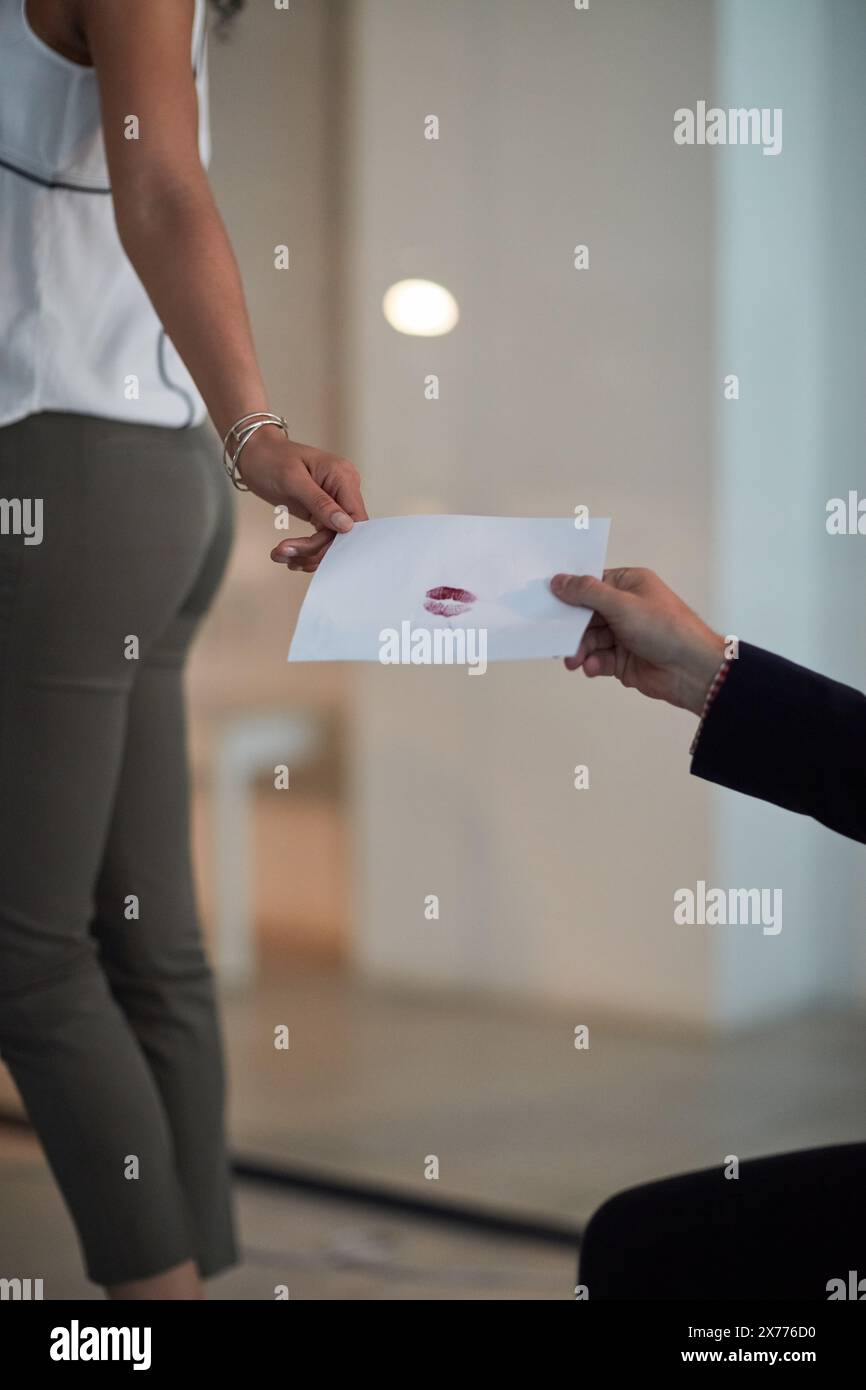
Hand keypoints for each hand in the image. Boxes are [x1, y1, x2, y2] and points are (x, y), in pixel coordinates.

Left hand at [235, 427, 367, 571]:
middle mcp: (342, 490)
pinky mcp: (321, 512)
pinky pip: (321, 538)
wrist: (254, 453)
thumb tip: (346, 525)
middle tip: (285, 553)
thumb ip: (321, 503)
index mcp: (343, 477)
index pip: (356, 517)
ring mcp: (333, 502)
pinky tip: (288, 554)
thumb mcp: (293, 480)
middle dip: (315, 549)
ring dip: (307, 553)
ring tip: (280, 554)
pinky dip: (305, 549)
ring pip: (330, 540)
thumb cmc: (271, 458)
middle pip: (342, 533)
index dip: (341, 540)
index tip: (314, 551)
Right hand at [550, 568, 726, 714]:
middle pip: (586, 615)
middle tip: (557, 638)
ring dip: (579, 649)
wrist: (692, 670)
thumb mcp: (622, 604)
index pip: (592, 585)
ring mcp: (624, 635)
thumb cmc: (666, 628)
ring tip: (574, 660)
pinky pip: (597, 658)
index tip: (547, 601)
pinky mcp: (622, 660)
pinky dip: (591, 663)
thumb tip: (559, 581)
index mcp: (629, 585)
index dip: (570, 594)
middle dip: (572, 628)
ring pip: (589, 639)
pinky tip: (591, 667)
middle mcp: (625, 608)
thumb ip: (587, 593)